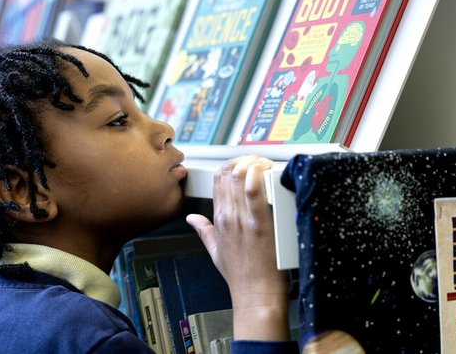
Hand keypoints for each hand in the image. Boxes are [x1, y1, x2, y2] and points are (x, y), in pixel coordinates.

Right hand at [186, 155, 289, 340]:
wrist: (255, 296)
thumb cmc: (241, 277)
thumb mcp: (215, 251)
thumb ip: (203, 230)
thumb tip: (191, 219)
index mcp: (218, 220)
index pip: (218, 180)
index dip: (231, 164)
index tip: (245, 163)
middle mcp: (228, 217)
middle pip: (229, 174)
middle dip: (244, 159)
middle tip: (258, 160)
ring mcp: (243, 220)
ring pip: (240, 178)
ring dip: (252, 163)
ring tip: (264, 163)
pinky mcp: (261, 225)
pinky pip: (255, 192)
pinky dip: (258, 176)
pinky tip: (264, 170)